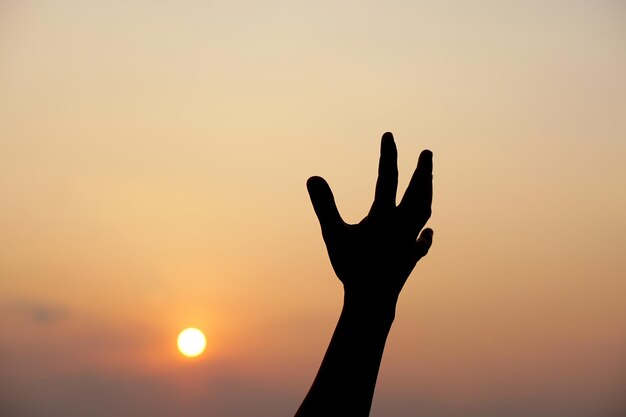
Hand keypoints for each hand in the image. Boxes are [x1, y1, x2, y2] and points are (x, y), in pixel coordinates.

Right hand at [307, 132, 432, 301]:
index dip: (388, 155)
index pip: (388, 177)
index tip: (389, 134)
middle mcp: (402, 225)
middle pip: (418, 192)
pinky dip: (425, 234)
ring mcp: (409, 242)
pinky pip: (421, 243)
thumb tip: (313, 177)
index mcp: (384, 215)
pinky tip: (428, 231)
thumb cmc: (352, 267)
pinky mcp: (410, 259)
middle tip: (428, 153)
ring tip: (429, 182)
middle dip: (423, 170)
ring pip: (424, 212)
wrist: (373, 301)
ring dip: (427, 194)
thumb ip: (324, 204)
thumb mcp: (333, 234)